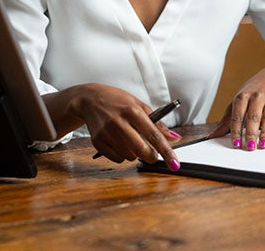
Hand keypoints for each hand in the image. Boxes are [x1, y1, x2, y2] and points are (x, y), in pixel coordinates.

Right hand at [66, 84, 180, 169]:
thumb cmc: (117, 101)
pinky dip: (122, 155)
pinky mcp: (97, 141)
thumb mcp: (139, 105)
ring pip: (129, 156)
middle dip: (151, 156)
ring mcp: (106, 133)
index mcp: (132, 111)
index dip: (166, 151)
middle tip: (152, 153)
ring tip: (130, 140)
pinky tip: (118, 143)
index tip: (175, 164)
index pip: (154, 135)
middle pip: (141, 150)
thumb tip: (174, 138)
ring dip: (135, 154)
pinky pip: (117, 159)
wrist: (89, 99)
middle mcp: (119, 122)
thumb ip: (157, 124)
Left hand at [209, 65, 264, 149]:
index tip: (236, 144)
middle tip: (250, 147)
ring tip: (263, 145)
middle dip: (251, 132)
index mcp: (243, 96)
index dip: (236, 130)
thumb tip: (214, 135)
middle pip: (253, 116)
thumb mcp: (239, 100)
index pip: (238, 115)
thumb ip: (227, 119)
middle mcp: (257, 96)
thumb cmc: (253, 91)